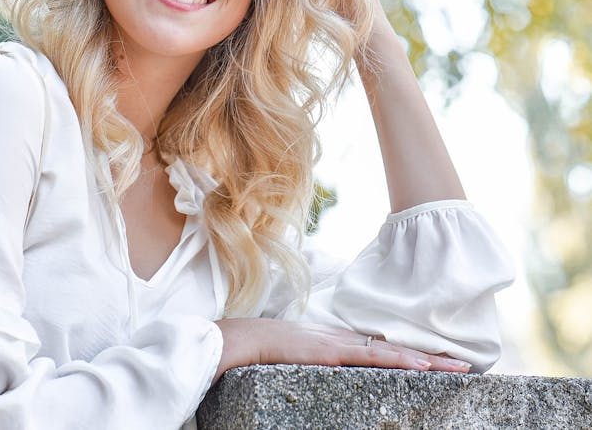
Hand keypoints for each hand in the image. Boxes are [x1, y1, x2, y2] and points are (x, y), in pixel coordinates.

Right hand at [214, 318, 470, 380]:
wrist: (244, 340)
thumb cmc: (262, 350)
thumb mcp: (294, 356)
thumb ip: (312, 360)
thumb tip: (323, 368)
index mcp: (337, 342)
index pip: (382, 349)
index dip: (410, 356)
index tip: (437, 362)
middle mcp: (344, 339)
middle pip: (395, 349)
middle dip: (431, 358)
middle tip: (464, 365)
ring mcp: (340, 344)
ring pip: (392, 353)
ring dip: (426, 361)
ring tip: (456, 367)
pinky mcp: (334, 353)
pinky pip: (373, 359)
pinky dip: (400, 361)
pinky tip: (422, 367)